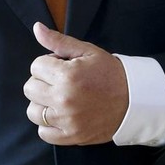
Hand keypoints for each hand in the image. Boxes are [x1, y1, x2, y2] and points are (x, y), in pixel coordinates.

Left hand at [24, 21, 128, 144]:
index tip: (63, 67)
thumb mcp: (88, 51)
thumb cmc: (110, 73)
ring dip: (43, 103)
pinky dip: (49, 124)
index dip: (49, 63)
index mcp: (67, 75)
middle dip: (43, 81)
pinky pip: (43, 132)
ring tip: (62, 98)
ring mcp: (65, 120)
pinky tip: (63, 114)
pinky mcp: (69, 136)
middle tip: (62, 81)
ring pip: (33, 111)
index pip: (36, 66)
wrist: (134, 100)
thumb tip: (36, 28)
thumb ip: (59, 41)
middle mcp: (63, 98)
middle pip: (30, 88)